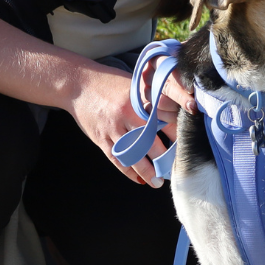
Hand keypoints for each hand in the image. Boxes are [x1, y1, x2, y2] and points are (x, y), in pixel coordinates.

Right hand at [66, 64, 193, 185]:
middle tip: (175, 168)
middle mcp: (126, 115)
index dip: (175, 132)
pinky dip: (127, 170)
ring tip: (157, 182)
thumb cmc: (110, 82)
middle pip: (149, 140)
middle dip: (163, 157)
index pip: (162, 119)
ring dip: (146, 170)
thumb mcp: (133, 84)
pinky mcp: (100, 138)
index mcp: (138, 100)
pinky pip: (116, 158)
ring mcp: (112, 128)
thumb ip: (150, 98)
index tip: (187, 142)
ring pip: (132, 154)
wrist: (78, 84)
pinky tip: (138, 179)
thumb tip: (172, 108)